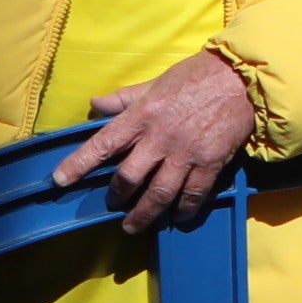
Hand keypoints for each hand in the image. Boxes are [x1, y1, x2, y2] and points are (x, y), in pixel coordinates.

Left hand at [56, 51, 258, 234]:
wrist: (242, 78)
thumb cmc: (196, 76)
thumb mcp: (155, 83)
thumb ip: (125, 98)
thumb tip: (95, 104)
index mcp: (142, 115)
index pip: (102, 143)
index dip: (78, 164)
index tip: (60, 181)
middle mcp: (160, 138)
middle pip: (129, 177)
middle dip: (117, 197)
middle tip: (113, 206)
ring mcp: (185, 153)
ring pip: (159, 194)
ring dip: (145, 214)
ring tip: (135, 226)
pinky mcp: (210, 163)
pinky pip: (193, 195)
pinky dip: (183, 210)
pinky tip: (177, 217)